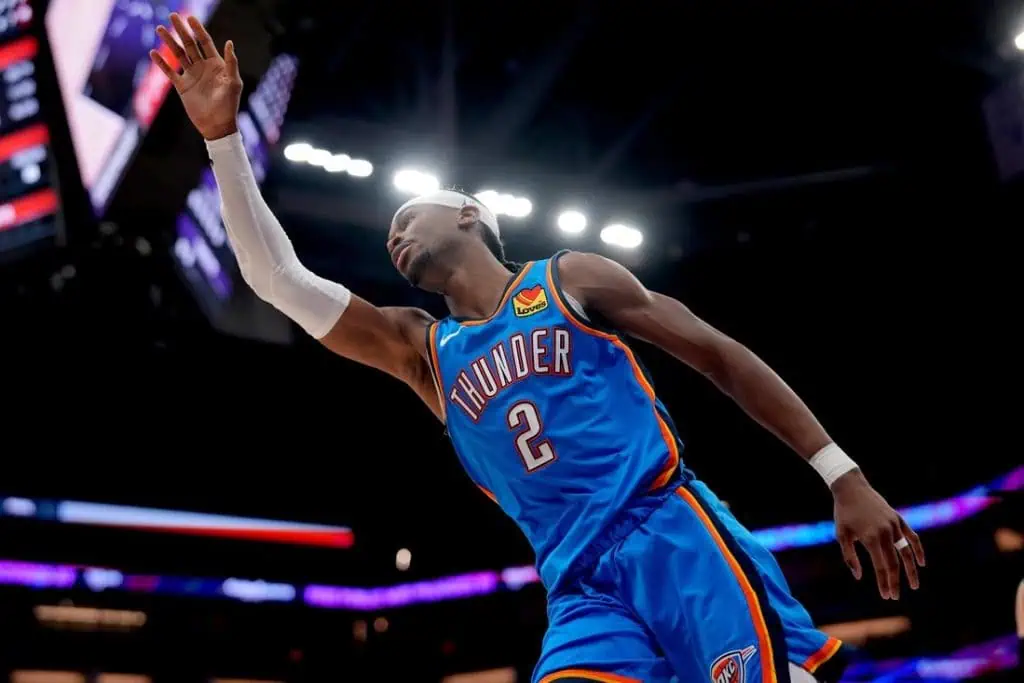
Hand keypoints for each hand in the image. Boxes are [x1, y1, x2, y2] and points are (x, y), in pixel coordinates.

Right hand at [150, 14, 241, 140]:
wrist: (217, 125)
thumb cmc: (229, 104)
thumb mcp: (233, 82)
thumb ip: (231, 62)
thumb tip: (229, 42)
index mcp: (216, 64)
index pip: (205, 42)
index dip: (198, 29)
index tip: (190, 17)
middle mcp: (202, 67)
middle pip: (189, 44)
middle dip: (181, 30)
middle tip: (172, 15)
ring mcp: (191, 76)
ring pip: (178, 55)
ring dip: (169, 42)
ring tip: (160, 28)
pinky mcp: (182, 87)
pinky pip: (170, 72)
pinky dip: (161, 63)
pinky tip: (153, 52)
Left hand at [832, 470, 924, 599]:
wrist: (851, 487)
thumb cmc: (843, 513)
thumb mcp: (841, 535)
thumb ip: (850, 557)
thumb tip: (860, 577)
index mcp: (870, 538)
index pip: (880, 567)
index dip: (884, 582)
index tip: (886, 595)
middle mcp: (885, 533)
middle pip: (894, 563)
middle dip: (895, 581)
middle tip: (895, 596)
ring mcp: (894, 525)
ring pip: (906, 552)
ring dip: (911, 570)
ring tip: (914, 585)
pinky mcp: (898, 519)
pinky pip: (912, 537)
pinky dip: (918, 549)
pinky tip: (921, 562)